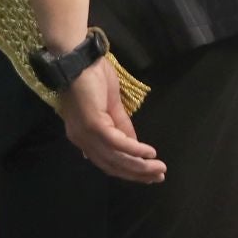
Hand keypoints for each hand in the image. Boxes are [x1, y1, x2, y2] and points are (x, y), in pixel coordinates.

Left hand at [59, 56, 165, 183]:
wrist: (78, 58)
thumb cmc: (92, 77)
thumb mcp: (111, 107)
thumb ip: (121, 126)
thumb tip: (135, 147)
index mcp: (83, 136)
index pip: (107, 162)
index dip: (128, 171)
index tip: (148, 177)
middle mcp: (82, 140)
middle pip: (112, 166)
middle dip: (137, 174)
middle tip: (159, 178)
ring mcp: (86, 134)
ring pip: (116, 159)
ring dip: (140, 166)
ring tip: (159, 169)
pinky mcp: (94, 125)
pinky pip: (118, 143)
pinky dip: (135, 150)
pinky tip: (149, 153)